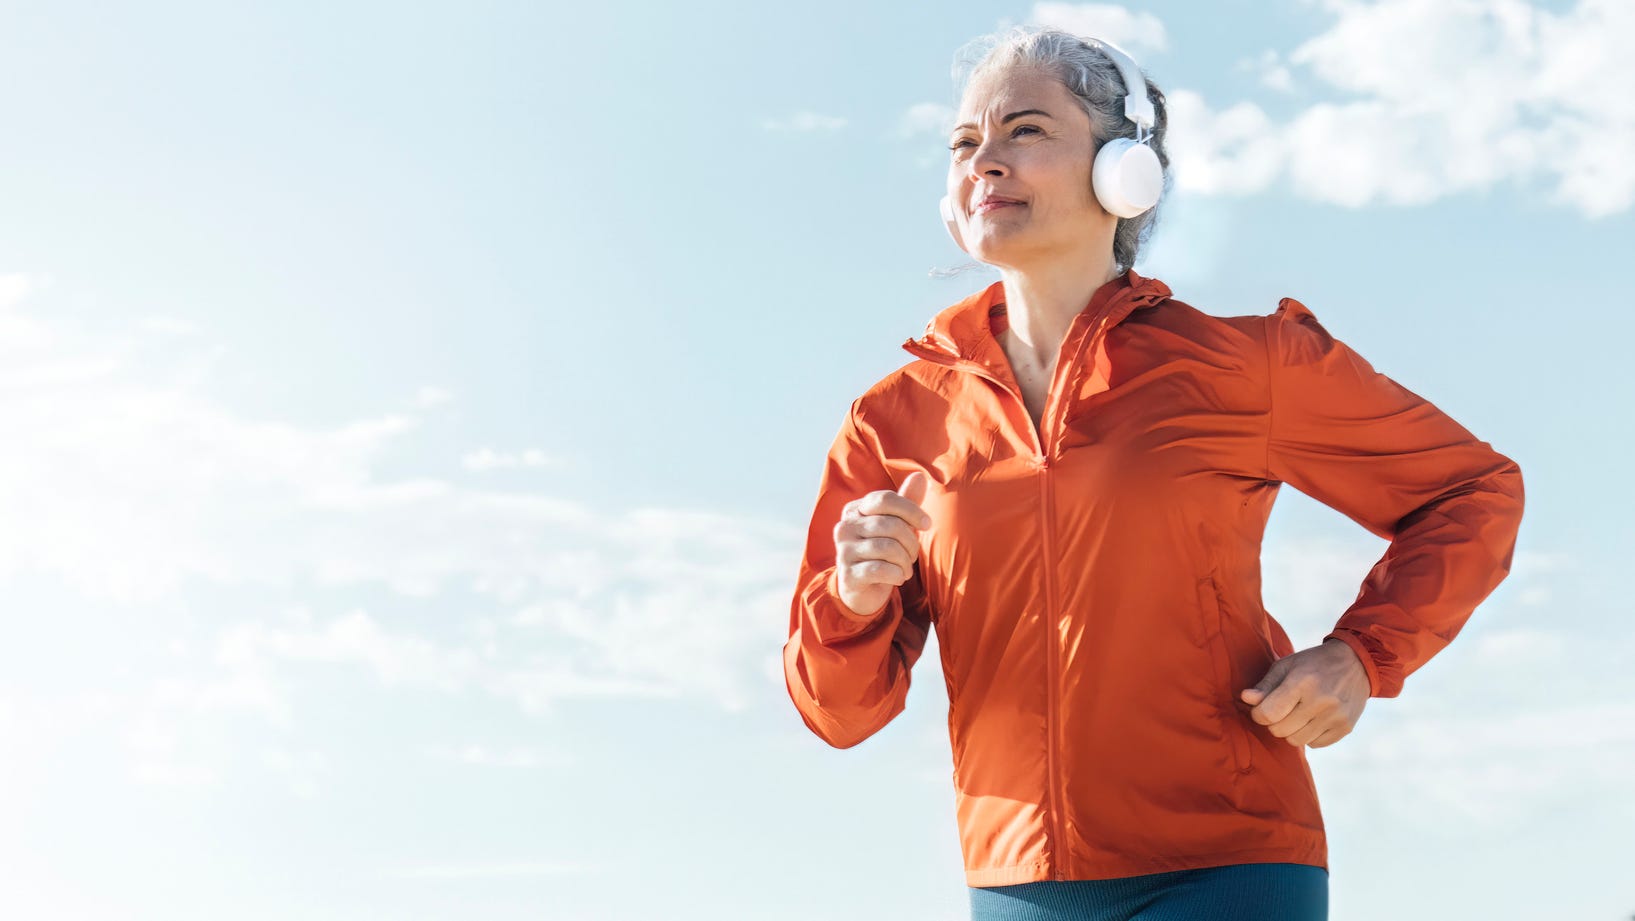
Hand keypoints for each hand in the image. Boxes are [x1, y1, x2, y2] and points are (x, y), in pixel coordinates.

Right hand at [833, 471, 931, 618]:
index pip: (884, 499)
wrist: (862, 590)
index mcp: (854, 510)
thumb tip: (920, 475)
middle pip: (889, 524)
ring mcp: (843, 551)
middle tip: (913, 554)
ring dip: (905, 561)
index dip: (910, 510)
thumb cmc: (881, 552)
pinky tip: (898, 578)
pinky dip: (897, 574)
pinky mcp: (848, 575)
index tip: (927, 524)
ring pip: (887, 548)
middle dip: (910, 541)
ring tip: (906, 568)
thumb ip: (906, 502)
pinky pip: (880, 569)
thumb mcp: (896, 525)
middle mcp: (844, 527)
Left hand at [1239, 638, 1370, 747]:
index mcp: (1302, 682)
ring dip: (1290, 730)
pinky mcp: (1345, 727)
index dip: (1259, 714)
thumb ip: (1265, 685)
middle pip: (1280, 730)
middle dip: (1274, 722)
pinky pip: (1315, 744)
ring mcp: (1336, 716)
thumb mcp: (1286, 665)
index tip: (1261, 707)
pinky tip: (1313, 718)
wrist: (1356, 663)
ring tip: (1297, 713)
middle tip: (1281, 709)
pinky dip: (1309, 735)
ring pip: (1296, 741)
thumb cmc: (1313, 663)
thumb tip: (1246, 699)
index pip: (1269, 713)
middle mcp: (1321, 701)